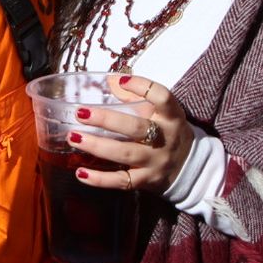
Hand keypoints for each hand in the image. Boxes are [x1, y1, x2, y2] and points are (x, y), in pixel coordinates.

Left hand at [66, 75, 195, 193]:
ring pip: (124, 154)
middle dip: (106, 120)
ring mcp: (155, 161)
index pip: (162, 97)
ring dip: (96, 146)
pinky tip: (81, 173)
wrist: (189, 167)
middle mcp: (165, 138)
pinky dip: (99, 179)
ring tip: (74, 137)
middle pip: (136, 128)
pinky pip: (121, 181)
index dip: (142, 87)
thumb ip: (136, 97)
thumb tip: (110, 81)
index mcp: (171, 116)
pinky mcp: (146, 181)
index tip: (121, 80)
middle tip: (81, 113)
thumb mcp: (161, 112)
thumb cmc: (167, 131)